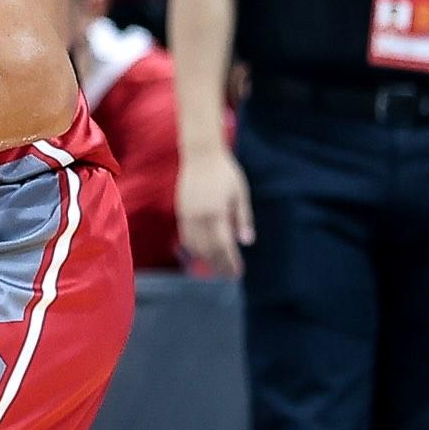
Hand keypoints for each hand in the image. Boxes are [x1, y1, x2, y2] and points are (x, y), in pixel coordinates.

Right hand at [176, 141, 252, 278]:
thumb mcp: (240, 194)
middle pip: (209, 250)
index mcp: (217, 213)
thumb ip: (243, 218)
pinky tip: (201, 254)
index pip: (224, 246)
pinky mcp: (181, 212)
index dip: (230, 262)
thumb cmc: (225, 172)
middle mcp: (200, 217)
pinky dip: (193, 249)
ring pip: (195, 246)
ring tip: (216, 268)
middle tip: (229, 275)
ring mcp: (188, 215)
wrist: (200, 154)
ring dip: (205, 260)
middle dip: (219, 265)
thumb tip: (247, 242)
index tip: (237, 273)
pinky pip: (185, 237)